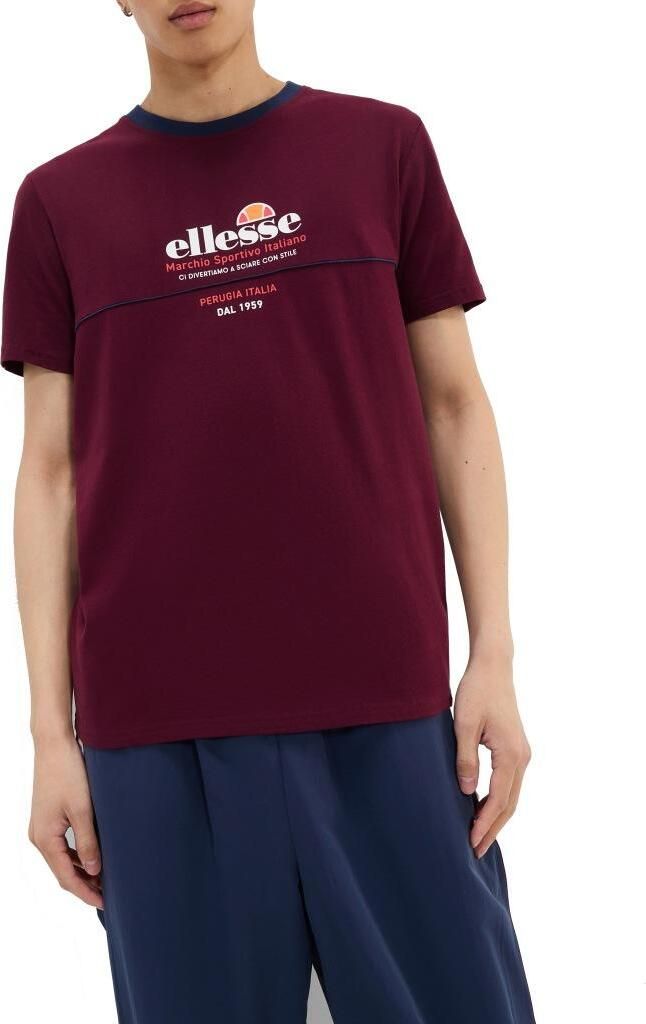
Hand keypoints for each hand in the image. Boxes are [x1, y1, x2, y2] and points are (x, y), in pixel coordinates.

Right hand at [28, 734, 102, 907]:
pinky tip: (94, 856)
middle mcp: (39, 837)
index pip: (66, 877)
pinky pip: (62, 845)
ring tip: (106, 879)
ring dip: (82, 870)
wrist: (54, 745)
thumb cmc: (68, 772)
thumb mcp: (82, 809)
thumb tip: (94, 870)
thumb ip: (87, 842)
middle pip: (63, 871)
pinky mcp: (49, 818)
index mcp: (44, 839)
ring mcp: (43, 827)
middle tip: (109, 894)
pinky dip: (77, 855)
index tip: (105, 903)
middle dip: (85, 884)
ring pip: (62, 859)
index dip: (85, 892)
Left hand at [454, 654, 530, 857]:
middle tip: (475, 852)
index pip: (498, 799)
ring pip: (511, 796)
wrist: (493, 668)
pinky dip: (499, 801)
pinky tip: (483, 809)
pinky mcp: (516, 749)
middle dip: (492, 829)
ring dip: (496, 817)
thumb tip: (466, 792)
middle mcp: (522, 757)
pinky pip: (509, 783)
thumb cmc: (476, 692)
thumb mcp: (463, 724)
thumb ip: (465, 759)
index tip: (470, 842)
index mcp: (511, 754)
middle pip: (510, 804)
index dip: (484, 823)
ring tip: (478, 837)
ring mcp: (522, 753)